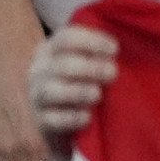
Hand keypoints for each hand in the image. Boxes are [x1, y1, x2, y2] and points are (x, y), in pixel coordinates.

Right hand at [25, 21, 119, 141]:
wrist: (56, 119)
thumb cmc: (78, 83)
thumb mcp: (84, 63)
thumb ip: (98, 54)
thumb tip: (121, 50)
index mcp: (51, 50)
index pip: (67, 38)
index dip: (93, 42)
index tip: (115, 49)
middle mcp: (40, 70)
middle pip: (63, 65)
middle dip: (91, 68)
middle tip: (113, 73)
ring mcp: (37, 96)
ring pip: (52, 91)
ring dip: (79, 91)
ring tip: (98, 94)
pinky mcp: (42, 121)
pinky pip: (54, 119)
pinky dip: (71, 117)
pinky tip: (87, 117)